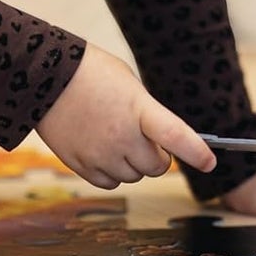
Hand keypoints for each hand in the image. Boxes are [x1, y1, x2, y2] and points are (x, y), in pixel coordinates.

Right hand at [36, 43, 216, 189]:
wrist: (45, 78)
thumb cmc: (92, 73)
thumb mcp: (130, 85)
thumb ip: (147, 114)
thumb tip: (161, 141)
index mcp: (138, 109)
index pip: (175, 136)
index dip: (196, 152)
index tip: (210, 162)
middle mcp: (121, 136)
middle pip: (156, 166)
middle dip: (156, 155)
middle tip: (144, 137)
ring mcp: (100, 154)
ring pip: (133, 176)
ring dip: (133, 163)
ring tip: (116, 136)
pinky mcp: (81, 165)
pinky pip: (110, 182)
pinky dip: (112, 172)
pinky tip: (102, 148)